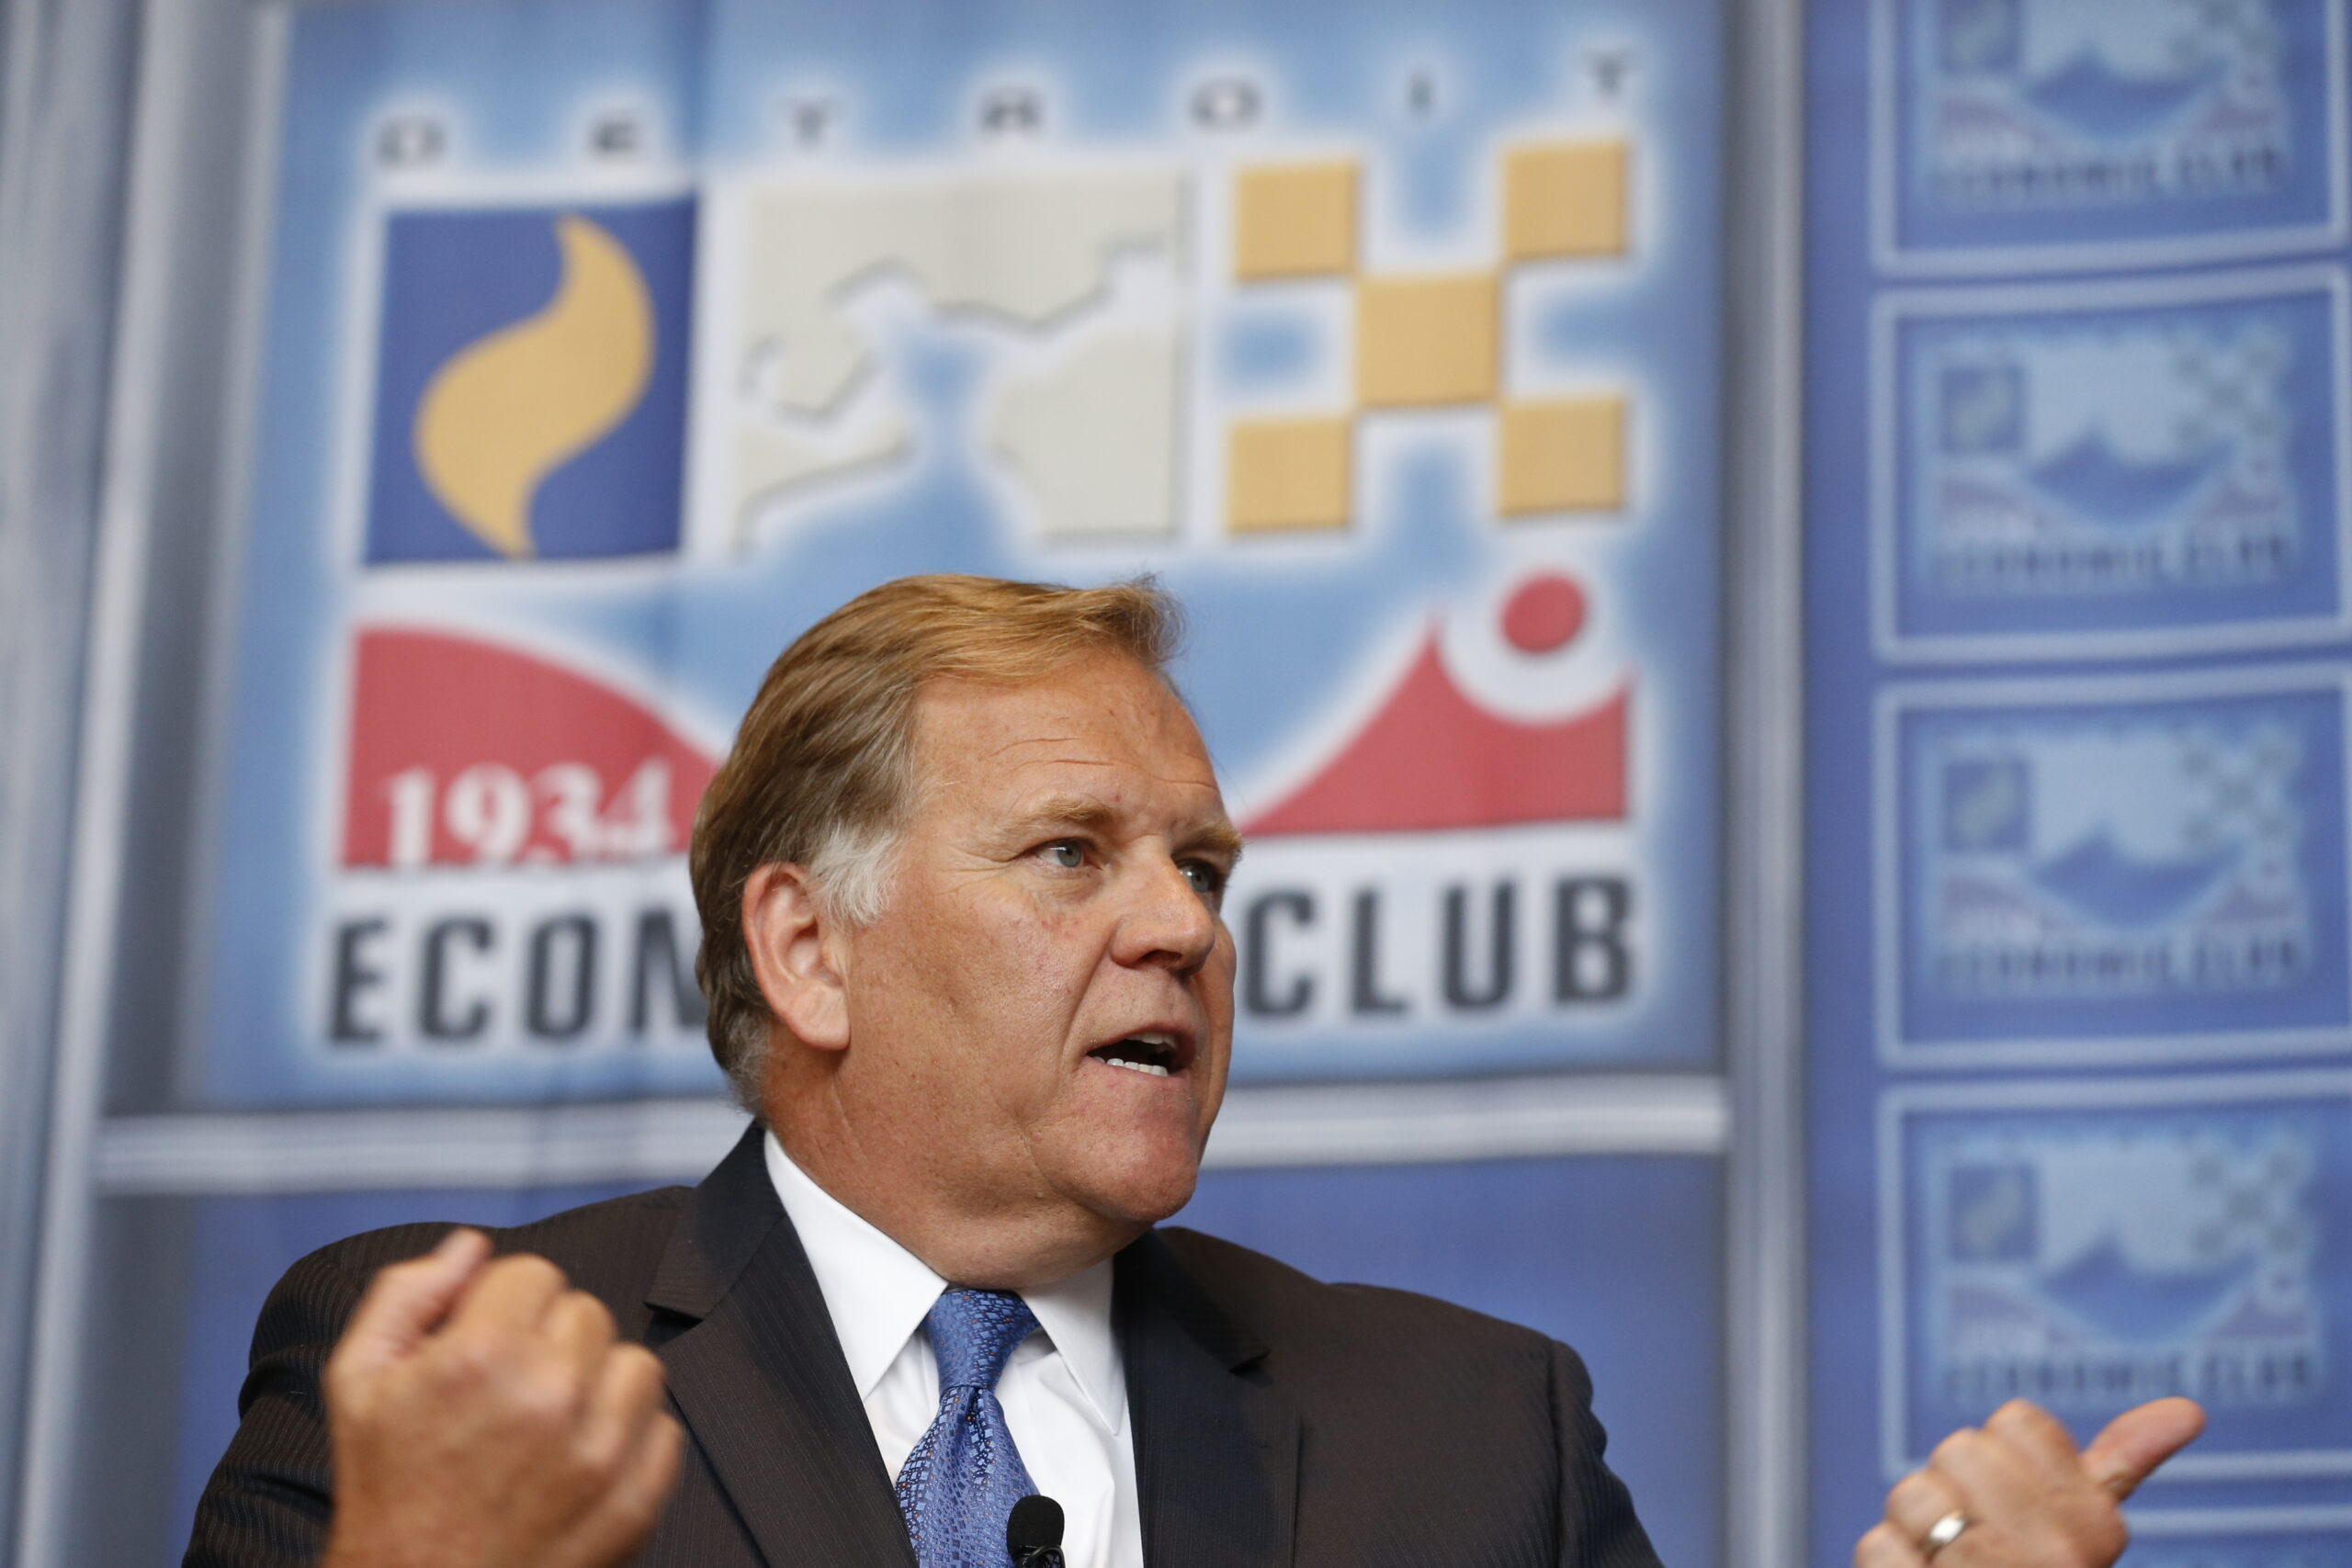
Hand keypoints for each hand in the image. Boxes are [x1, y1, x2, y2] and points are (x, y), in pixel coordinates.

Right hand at [319, 1228, 683, 1567]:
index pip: (535, 1273)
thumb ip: (406, 1294)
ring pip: (634, 1364)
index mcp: (482, 1354)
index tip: (485, 1344)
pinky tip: (579, 1460)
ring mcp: (600, 1449)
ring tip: (550, 1423)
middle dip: (549, 1341)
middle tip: (508, 1392)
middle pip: (586, 1312)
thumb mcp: (357, 1380)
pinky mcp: (634, 1499)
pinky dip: (630, 1440)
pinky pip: (664, 1429)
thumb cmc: (386, 1495)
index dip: (504, 1306)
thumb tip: (469, 1248)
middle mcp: (550, 1393)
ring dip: (598, 1384)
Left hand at [1856, 1397, 2204, 1566]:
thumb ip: (2125, 1465)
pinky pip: (1880, 1544)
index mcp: (2096, 1529)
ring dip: (1913, 1526)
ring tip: (1944, 1563)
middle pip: (1962, 1449)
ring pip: (1915, 1495)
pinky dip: (1888, 1561)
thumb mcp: (2086, 1533)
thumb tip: (2187, 1410)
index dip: (2005, 1454)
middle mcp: (2056, 1558)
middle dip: (1955, 1484)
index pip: (2019, 1421)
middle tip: (1973, 1533)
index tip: (2016, 1502)